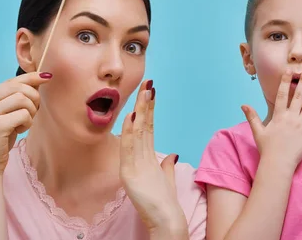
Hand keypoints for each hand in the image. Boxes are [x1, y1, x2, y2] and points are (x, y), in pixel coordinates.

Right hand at [0, 72, 50, 174]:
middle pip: (19, 88)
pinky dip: (28, 122)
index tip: (47, 77)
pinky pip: (23, 115)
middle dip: (34, 98)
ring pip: (22, 99)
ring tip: (24, 122)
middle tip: (34, 111)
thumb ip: (14, 97)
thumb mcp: (4, 114)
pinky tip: (20, 130)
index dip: (31, 77)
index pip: (11, 81)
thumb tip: (39, 79)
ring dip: (31, 111)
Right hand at [119, 81, 187, 236]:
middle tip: (147, 82)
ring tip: (143, 92)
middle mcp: (137, 157)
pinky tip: (131, 117)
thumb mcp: (166, 179)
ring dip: (140, 111)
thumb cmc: (163, 201)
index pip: (148, 128)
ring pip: (136, 132)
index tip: (152, 91)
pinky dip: (129, 132)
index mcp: (146, 157)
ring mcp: (132, 164)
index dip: (149, 109)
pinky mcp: (129, 173)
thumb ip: (166, 165)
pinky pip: (129, 148)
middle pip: (141, 125)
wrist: (163, 219)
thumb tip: (173, 154)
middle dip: (145, 103)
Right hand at [242, 66, 301, 170]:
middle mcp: (291, 118)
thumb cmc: (267, 149)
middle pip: (298, 95)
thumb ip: (252, 117)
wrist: (278, 164)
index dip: (285, 82)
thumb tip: (243, 105)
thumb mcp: (258, 131)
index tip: (289, 71)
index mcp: (279, 116)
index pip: (282, 94)